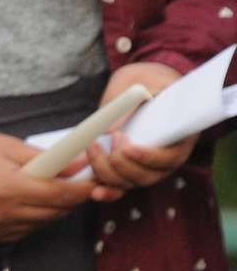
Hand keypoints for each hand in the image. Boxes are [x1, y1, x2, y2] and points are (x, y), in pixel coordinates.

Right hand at [0, 126, 101, 243]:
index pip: (62, 195)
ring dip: (48, 209)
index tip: (95, 181)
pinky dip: (27, 219)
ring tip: (42, 188)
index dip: (84, 188)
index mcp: (9, 188)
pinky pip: (18, 232)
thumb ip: (41, 158)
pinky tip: (18, 201)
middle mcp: (2, 216)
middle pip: (54, 213)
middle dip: (68, 198)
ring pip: (38, 225)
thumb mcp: (1, 143)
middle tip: (73, 180)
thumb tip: (75, 165)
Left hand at [88, 62, 195, 189]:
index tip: (127, 146)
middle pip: (147, 176)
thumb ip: (127, 102)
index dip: (149, 157)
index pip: (170, 158)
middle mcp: (164, 157)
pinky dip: (107, 191)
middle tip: (109, 140)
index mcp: (178, 137)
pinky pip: (119, 187)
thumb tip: (108, 131)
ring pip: (129, 183)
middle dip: (122, 164)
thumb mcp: (139, 81)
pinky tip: (94, 191)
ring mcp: (145, 165)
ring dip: (108, 172)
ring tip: (93, 147)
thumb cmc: (147, 79)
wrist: (143, 82)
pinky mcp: (127, 167)